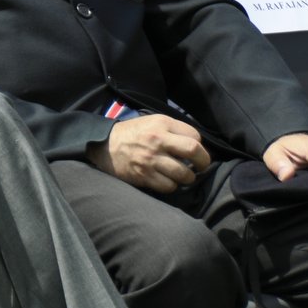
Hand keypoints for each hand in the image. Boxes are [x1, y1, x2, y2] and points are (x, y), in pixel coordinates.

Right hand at [87, 114, 210, 193]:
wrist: (104, 145)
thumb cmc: (133, 133)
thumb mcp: (152, 121)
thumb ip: (173, 129)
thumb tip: (197, 143)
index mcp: (161, 123)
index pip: (194, 135)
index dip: (199, 145)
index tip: (195, 151)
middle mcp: (158, 140)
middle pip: (193, 150)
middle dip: (203, 161)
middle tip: (201, 166)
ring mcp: (151, 159)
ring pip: (184, 173)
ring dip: (188, 177)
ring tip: (183, 175)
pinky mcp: (144, 176)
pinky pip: (169, 186)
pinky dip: (172, 185)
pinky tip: (168, 180)